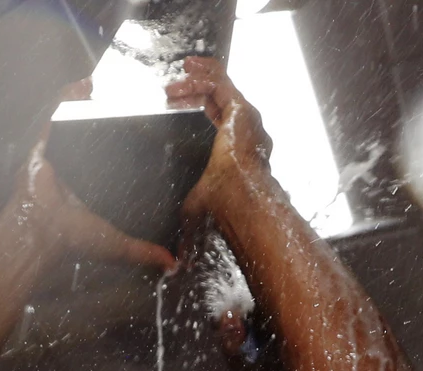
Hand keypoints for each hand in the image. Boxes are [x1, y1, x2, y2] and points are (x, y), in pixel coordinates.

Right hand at [9, 91, 176, 272]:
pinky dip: (70, 96)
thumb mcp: (117, 242)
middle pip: (100, 134)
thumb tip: (172, 264)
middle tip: (135, 101)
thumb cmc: (73, 237)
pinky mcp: (47, 140)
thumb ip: (144, 250)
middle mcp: (80, 166)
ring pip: (80, 119)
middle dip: (113, 116)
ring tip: (112, 86)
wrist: (40, 229)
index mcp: (95, 184)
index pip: (117, 159)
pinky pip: (58, 112)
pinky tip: (87, 84)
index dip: (132, 144)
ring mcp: (62, 151)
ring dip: (93, 102)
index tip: (151, 130)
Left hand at [172, 58, 276, 224]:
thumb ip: (191, 206)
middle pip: (220, 98)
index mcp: (239, 146)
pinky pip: (220, 84)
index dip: (199, 104)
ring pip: (221, 86)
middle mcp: (247, 130)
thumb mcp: (200, 200)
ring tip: (176, 78)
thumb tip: (180, 244)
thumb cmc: (227, 201)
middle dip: (196, 87)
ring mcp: (247, 118)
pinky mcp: (241, 109)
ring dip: (195, 80)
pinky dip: (201, 77)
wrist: (239, 197)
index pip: (219, 116)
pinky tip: (186, 74)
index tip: (178, 100)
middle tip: (175, 85)